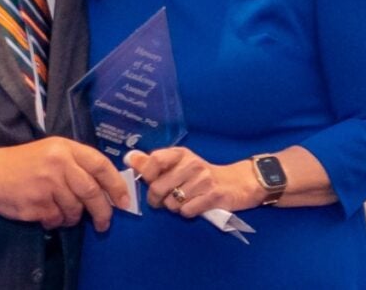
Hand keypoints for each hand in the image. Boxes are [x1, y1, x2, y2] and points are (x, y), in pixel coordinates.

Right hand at [0, 137, 129, 230]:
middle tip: (104, 223)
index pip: (99, 164)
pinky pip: (57, 219)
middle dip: (103, 211)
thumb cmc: (23, 164)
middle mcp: (58, 163)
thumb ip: (76, 164)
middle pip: (91, 191)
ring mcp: (46, 184)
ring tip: (64, 214)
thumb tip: (106, 188)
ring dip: (74, 218)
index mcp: (64, 147)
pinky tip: (47, 215)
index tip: (124, 200)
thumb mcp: (51, 152)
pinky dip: (56, 222)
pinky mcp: (36, 203)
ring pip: (75, 209)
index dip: (116, 184)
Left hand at [126, 147, 260, 217]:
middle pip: (159, 187)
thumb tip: (128, 158)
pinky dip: (187, 213)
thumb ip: (153, 162)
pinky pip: (187, 211)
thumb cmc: (201, 175)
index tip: (149, 182)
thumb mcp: (179, 164)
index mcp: (180, 154)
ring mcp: (204, 180)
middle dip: (155, 199)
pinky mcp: (214, 196)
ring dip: (173, 207)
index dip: (147, 175)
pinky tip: (194, 206)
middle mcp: (192, 164)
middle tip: (160, 201)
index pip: (154, 160)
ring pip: (172, 203)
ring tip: (182, 201)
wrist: (237, 183)